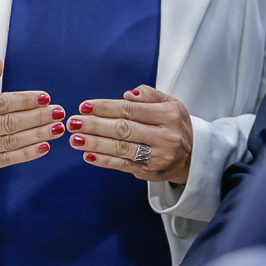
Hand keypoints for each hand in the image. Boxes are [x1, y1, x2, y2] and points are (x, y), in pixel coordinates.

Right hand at [0, 57, 64, 180]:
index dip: (23, 101)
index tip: (45, 98)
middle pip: (6, 124)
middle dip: (36, 118)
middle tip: (58, 113)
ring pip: (9, 143)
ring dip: (37, 135)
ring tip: (57, 128)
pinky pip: (6, 160)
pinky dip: (27, 154)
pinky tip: (45, 146)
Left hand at [68, 86, 192, 182]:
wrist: (191, 156)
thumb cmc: (174, 124)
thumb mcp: (170, 103)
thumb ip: (149, 95)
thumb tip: (127, 94)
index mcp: (168, 115)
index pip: (131, 109)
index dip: (106, 107)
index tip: (85, 106)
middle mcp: (165, 136)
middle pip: (124, 129)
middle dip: (96, 125)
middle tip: (74, 122)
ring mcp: (157, 156)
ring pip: (121, 148)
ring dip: (95, 144)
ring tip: (75, 139)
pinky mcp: (148, 171)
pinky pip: (122, 165)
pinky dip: (104, 161)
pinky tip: (88, 155)